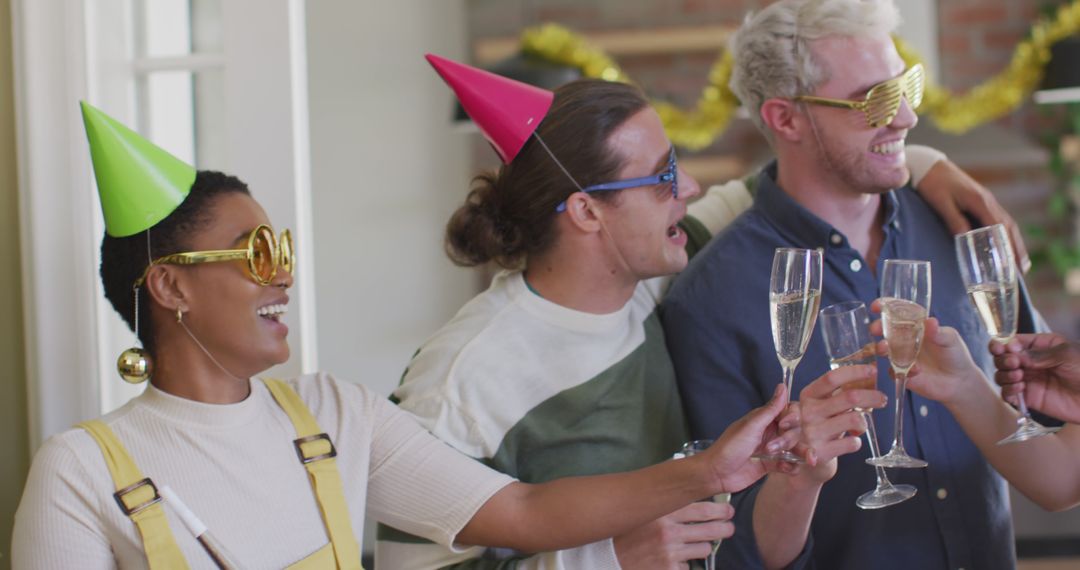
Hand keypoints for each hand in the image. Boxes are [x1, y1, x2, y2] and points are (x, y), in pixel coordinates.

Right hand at [613, 501, 732, 569]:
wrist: (608, 556)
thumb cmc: (627, 529)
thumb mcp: (644, 507)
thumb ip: (666, 498)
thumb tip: (691, 484)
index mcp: (663, 511)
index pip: (704, 509)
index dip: (722, 510)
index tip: (728, 510)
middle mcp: (669, 531)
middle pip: (712, 529)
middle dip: (725, 528)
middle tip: (728, 527)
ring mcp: (670, 553)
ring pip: (705, 548)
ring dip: (705, 545)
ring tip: (700, 542)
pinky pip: (689, 565)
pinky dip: (685, 562)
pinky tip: (677, 557)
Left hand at [706, 384, 800, 492]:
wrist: (717, 473)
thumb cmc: (729, 447)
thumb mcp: (751, 426)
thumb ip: (770, 409)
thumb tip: (782, 386)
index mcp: (765, 418)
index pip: (790, 411)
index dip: (793, 417)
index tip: (784, 425)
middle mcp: (771, 431)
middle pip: (795, 430)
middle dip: (789, 439)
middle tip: (770, 448)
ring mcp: (773, 448)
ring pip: (796, 447)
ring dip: (796, 453)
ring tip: (783, 461)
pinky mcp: (772, 464)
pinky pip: (791, 463)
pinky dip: (792, 466)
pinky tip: (785, 468)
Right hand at [795, 365, 885, 483]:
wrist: (799, 457)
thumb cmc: (815, 425)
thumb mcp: (817, 405)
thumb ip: (835, 395)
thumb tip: (868, 379)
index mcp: (807, 396)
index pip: (832, 378)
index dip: (855, 372)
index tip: (873, 370)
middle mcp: (808, 412)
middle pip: (849, 397)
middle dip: (872, 396)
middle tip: (882, 399)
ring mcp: (814, 433)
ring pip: (855, 419)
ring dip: (864, 422)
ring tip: (861, 425)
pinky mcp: (822, 452)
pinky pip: (854, 443)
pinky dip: (857, 441)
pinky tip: (850, 440)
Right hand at [869, 313, 982, 405]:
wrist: (960, 381)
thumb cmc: (955, 354)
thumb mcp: (950, 339)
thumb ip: (938, 332)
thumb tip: (930, 321)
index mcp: (914, 325)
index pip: (896, 312)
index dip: (885, 307)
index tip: (877, 306)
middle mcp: (904, 339)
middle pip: (883, 329)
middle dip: (877, 327)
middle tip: (876, 329)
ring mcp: (900, 356)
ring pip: (882, 349)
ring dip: (881, 347)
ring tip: (885, 348)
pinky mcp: (901, 372)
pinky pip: (892, 371)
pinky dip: (900, 370)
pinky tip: (916, 370)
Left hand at [916, 159, 1029, 272]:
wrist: (929, 165)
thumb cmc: (932, 183)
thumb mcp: (940, 203)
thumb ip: (953, 220)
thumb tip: (965, 240)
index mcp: (979, 201)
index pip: (999, 227)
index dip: (1007, 246)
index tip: (1014, 263)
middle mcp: (988, 201)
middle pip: (1008, 227)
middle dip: (1017, 248)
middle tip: (1023, 269)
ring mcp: (986, 200)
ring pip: (1006, 223)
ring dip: (1014, 242)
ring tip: (1020, 262)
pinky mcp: (981, 201)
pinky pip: (999, 219)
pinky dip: (1006, 234)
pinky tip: (1006, 244)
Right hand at [991, 333, 1079, 422]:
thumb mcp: (1066, 354)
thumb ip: (1039, 355)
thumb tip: (1014, 355)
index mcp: (1040, 346)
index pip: (1013, 342)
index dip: (1003, 344)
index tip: (1003, 349)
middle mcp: (1030, 362)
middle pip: (1002, 358)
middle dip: (1003, 360)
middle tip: (1014, 364)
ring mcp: (1029, 380)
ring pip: (1002, 375)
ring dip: (1004, 375)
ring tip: (1019, 377)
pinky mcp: (1030, 398)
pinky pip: (1008, 394)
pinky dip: (1008, 391)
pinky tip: (1019, 388)